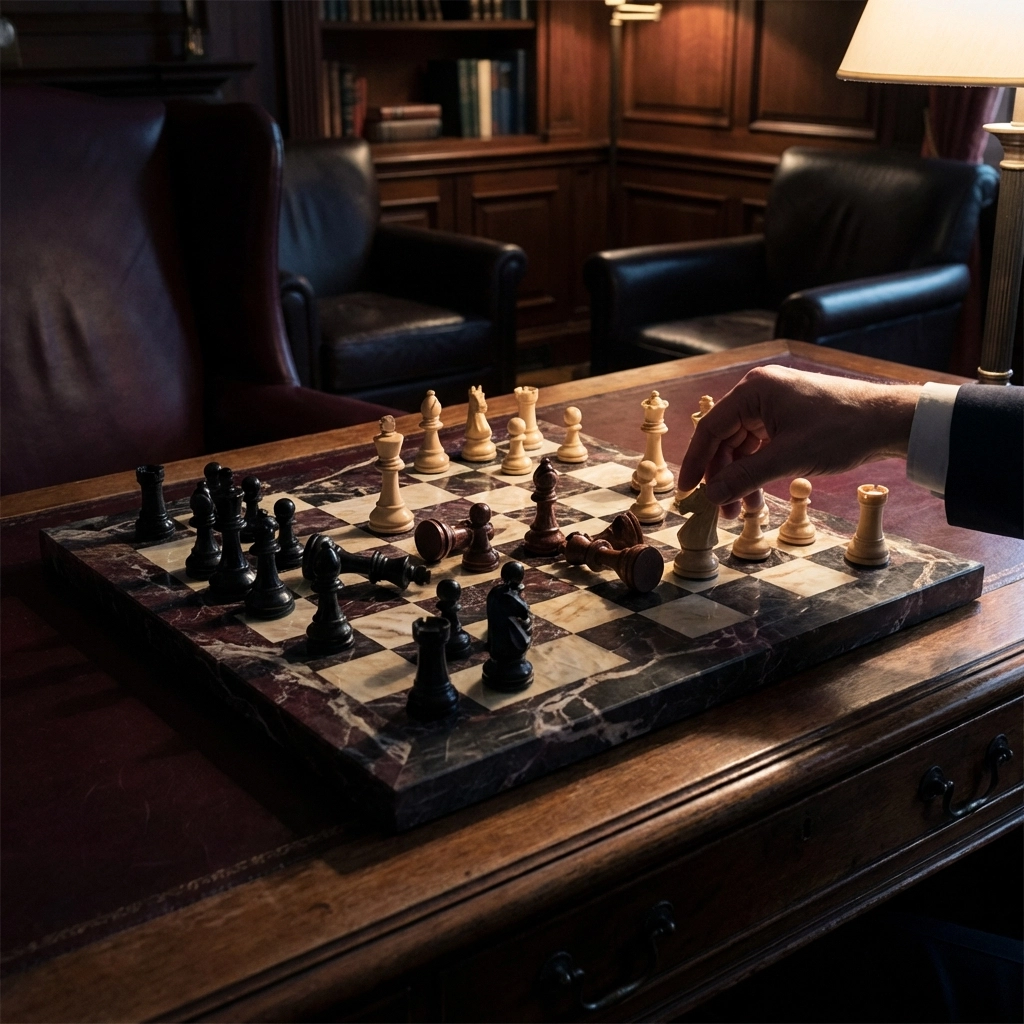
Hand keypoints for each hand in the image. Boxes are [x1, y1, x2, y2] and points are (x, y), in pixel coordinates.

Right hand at [677, 365, 920, 518]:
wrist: (889, 422)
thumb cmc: (842, 430)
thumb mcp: (788, 458)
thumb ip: (745, 477)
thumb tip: (712, 496)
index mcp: (754, 390)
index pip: (710, 428)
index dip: (696, 462)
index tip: (688, 491)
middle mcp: (760, 393)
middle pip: (725, 439)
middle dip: (723, 477)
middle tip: (721, 510)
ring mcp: (774, 405)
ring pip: (743, 447)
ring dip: (740, 479)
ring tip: (742, 511)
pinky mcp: (788, 418)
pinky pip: (761, 447)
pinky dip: (757, 471)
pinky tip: (758, 496)